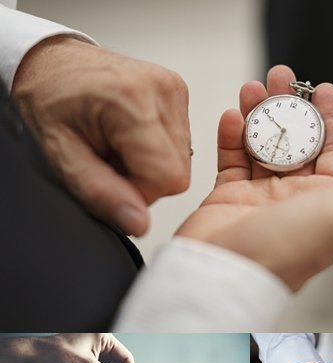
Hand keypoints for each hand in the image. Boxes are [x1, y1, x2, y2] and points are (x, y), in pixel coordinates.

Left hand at [12, 38, 190, 236]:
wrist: (51, 65)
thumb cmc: (49, 102)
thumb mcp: (61, 156)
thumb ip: (100, 193)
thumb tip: (139, 224)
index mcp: (133, 99)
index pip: (166, 178)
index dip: (138, 193)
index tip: (108, 176)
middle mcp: (162, 89)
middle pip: (177, 174)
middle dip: (143, 180)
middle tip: (108, 160)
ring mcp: (173, 89)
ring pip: (180, 163)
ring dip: (147, 166)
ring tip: (115, 145)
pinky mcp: (177, 94)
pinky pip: (178, 147)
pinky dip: (153, 152)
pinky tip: (127, 137)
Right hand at [176, 65, 332, 291]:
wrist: (227, 276)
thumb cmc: (285, 253)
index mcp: (329, 204)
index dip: (332, 119)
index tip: (323, 89)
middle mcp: (296, 202)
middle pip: (297, 143)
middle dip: (290, 107)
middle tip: (282, 76)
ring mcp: (261, 201)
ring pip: (263, 146)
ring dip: (259, 114)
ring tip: (254, 87)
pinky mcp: (228, 202)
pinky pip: (232, 161)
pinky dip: (231, 136)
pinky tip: (232, 116)